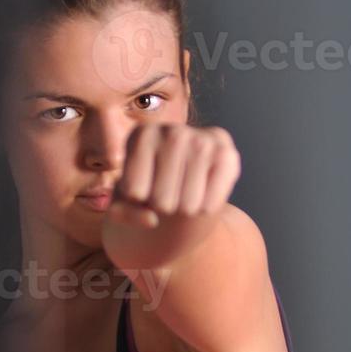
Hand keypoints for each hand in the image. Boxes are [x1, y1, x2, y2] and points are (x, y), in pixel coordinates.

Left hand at [108, 123, 240, 229]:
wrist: (184, 189)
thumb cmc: (148, 192)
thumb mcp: (123, 204)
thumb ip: (122, 214)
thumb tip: (151, 220)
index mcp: (141, 135)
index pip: (134, 192)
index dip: (138, 202)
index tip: (143, 187)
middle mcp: (172, 131)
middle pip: (161, 200)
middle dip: (163, 208)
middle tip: (168, 192)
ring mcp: (202, 140)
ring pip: (187, 206)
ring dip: (184, 210)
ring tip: (183, 192)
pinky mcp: (228, 156)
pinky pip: (209, 205)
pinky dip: (204, 211)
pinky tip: (203, 195)